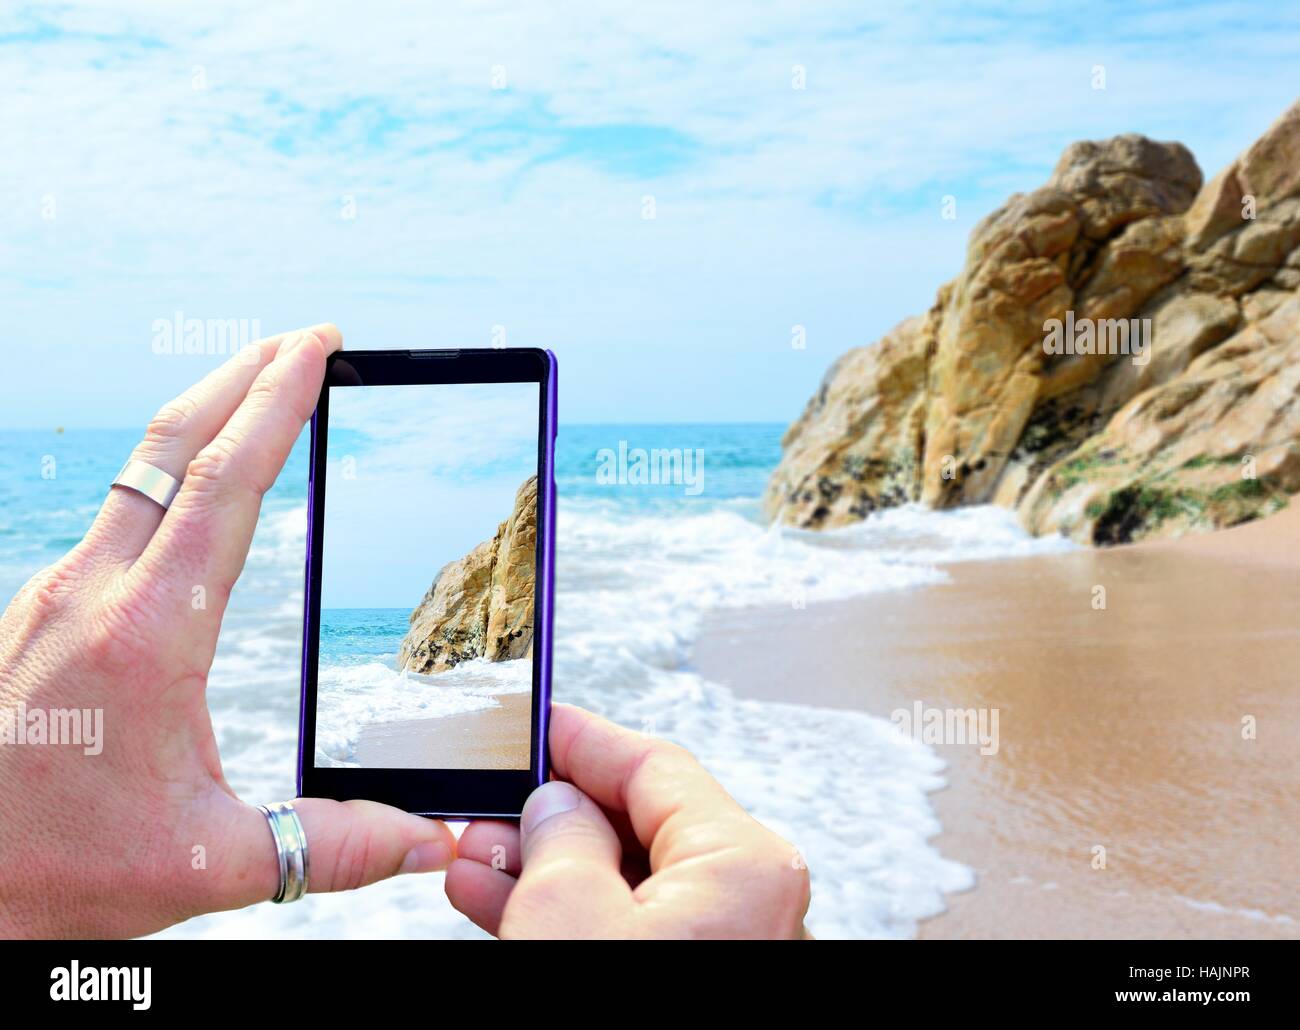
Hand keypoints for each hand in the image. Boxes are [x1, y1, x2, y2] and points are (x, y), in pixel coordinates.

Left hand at [0, 326, 455, 938]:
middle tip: (306, 338)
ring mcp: (55, 594)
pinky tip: (196, 488)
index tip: (319, 347)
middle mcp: (92, 593)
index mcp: (147, 634)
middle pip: (172, 442)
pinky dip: (171, 472)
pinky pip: (116, 511)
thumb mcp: (210, 866)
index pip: (225, 483)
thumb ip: (333, 844)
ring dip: (205, 416)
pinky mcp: (40, 610)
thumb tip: (429, 839)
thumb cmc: (57, 873)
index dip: (278, 403)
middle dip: (244, 373)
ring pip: (138, 469)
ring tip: (260, 392)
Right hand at [446, 704, 811, 937]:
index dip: (583, 740)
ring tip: (476, 859)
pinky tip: (501, 903)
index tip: (536, 725)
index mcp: (744, 864)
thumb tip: (556, 806)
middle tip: (489, 806)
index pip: (655, 765)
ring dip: (545, 868)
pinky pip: (628, 927)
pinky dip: (568, 915)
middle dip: (551, 813)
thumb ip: (560, 840)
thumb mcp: (570, 918)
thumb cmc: (625, 1024)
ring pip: (626, 882)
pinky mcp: (695, 972)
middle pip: (638, 823)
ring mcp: (725, 942)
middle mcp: (749, 900)